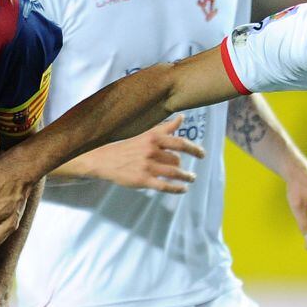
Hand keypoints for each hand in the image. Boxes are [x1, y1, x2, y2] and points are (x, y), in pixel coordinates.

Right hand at [84, 114, 203, 192]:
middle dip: (184, 166)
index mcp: (153, 138)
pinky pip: (165, 185)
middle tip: (189, 172)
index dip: (194, 149)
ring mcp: (147, 166)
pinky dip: (177, 188)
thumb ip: (165, 127)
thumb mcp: (146, 134)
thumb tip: (182, 117)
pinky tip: (182, 189)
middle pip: (177, 159)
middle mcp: (151, 151)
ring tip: (191, 179)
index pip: (179, 142)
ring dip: (186, 177)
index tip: (202, 154)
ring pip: (174, 172)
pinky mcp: (142, 180)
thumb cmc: (128, 147)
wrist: (104, 160)